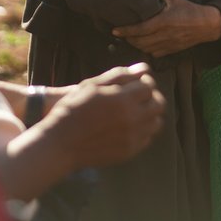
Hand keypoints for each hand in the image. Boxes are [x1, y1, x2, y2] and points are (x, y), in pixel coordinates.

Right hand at [40, 63, 164, 171]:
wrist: (61, 143)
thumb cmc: (74, 109)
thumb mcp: (93, 85)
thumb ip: (121, 75)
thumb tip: (144, 68)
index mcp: (123, 100)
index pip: (149, 86)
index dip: (143, 82)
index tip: (134, 84)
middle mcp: (133, 119)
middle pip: (158, 104)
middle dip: (150, 97)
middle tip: (137, 96)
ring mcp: (132, 138)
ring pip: (156, 122)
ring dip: (149, 114)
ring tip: (134, 111)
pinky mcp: (129, 152)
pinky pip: (147, 138)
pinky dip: (143, 130)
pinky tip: (129, 126)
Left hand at [112, 0, 220, 57]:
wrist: (206, 25)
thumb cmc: (190, 10)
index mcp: (164, 21)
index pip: (140, 29)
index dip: (126, 30)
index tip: (115, 30)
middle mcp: (164, 35)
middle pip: (139, 41)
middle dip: (128, 39)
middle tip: (121, 34)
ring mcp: (167, 44)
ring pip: (145, 49)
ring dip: (135, 45)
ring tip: (130, 39)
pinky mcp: (171, 50)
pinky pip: (154, 54)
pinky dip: (146, 50)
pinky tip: (144, 44)